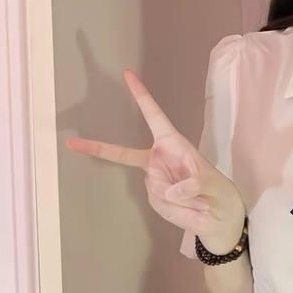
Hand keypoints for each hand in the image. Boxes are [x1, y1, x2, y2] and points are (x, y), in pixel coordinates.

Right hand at [65, 69, 246, 254]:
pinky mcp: (154, 198)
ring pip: (155, 188)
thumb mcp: (213, 184)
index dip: (141, 96)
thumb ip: (194, 184)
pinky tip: (188, 207)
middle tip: (72, 143)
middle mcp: (157, 159)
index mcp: (173, 143)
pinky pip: (158, 203)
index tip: (127, 74)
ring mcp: (153, 180)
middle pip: (122, 153)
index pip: (153, 116)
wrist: (219, 218)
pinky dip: (175, 208)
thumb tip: (170, 190)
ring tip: (197, 200)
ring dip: (179, 197)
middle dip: (97, 148)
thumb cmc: (219, 192)